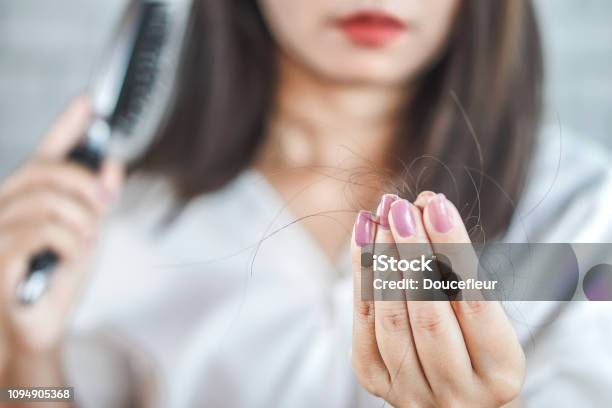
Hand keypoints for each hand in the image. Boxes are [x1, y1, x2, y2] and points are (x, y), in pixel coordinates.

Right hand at [0, 96, 123, 362]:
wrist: (37, 328)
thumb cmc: (57, 282)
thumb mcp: (88, 236)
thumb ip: (97, 202)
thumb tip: (113, 165)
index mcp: (27, 199)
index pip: (45, 154)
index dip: (66, 126)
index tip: (89, 102)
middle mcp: (4, 208)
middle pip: (45, 172)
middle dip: (84, 184)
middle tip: (106, 203)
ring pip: (47, 202)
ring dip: (82, 222)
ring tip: (88, 242)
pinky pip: (42, 232)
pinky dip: (71, 242)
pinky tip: (74, 255)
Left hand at [350, 192, 524, 406]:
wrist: (451, 389)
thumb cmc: (475, 341)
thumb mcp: (486, 314)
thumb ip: (460, 270)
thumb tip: (427, 207)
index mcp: (500, 375)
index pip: (475, 304)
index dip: (453, 250)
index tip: (437, 206)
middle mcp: (458, 394)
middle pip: (429, 316)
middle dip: (412, 253)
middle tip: (401, 208)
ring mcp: (412, 393)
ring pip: (391, 321)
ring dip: (383, 261)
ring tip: (381, 217)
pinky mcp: (376, 381)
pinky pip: (364, 325)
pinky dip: (362, 277)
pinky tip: (364, 238)